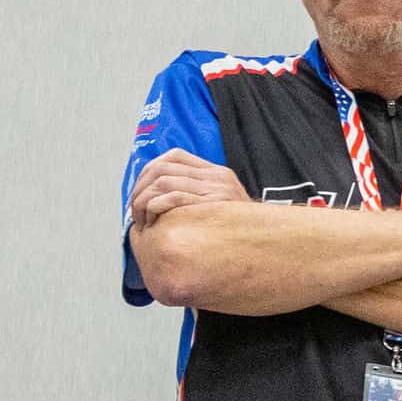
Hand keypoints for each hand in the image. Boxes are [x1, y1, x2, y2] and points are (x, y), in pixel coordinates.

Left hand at [127, 149, 245, 226]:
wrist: (267, 244)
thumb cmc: (238, 232)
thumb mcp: (222, 207)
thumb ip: (199, 196)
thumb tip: (163, 197)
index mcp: (216, 172)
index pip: (174, 156)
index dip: (149, 171)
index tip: (140, 191)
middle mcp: (216, 176)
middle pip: (163, 168)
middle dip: (140, 189)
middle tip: (134, 210)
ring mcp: (215, 189)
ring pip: (162, 182)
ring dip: (144, 202)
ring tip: (142, 220)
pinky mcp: (211, 204)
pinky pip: (173, 197)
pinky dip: (155, 208)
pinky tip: (153, 222)